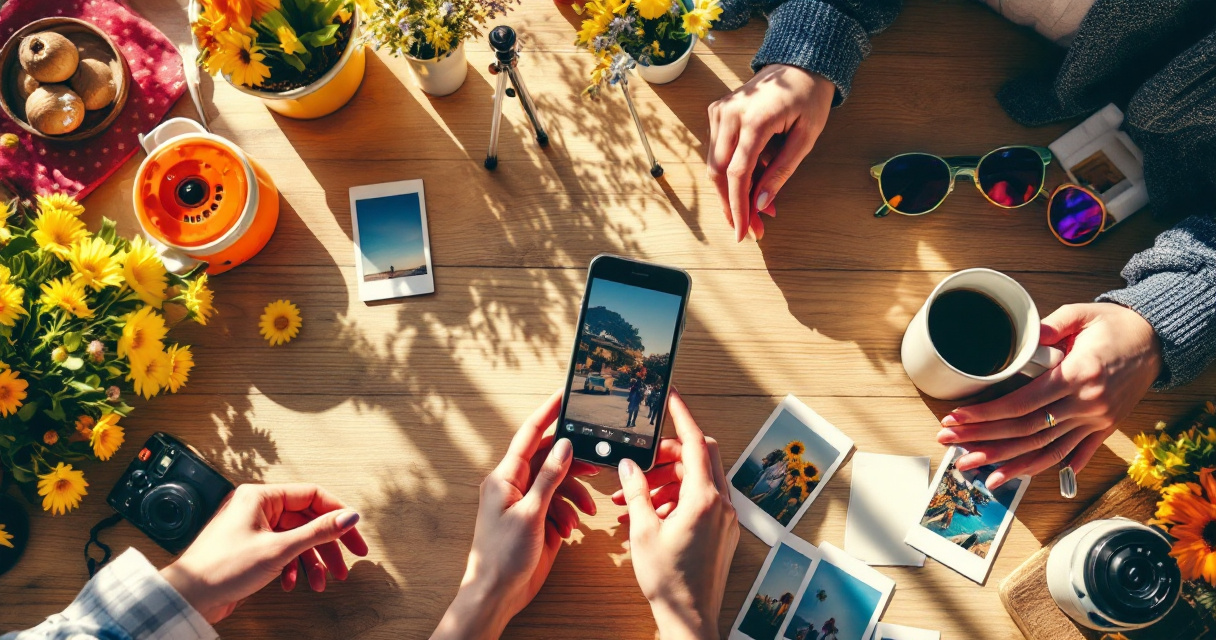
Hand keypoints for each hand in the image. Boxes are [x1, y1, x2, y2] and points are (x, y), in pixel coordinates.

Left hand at [159, 483, 367, 623]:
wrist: (188, 597)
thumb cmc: (221, 568)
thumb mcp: (279, 549)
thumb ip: (318, 532)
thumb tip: (349, 516)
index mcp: (261, 496)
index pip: (313, 496)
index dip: (338, 514)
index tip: (354, 534)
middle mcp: (258, 508)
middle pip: (307, 520)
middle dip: (327, 546)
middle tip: (347, 564)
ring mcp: (254, 528)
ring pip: (296, 539)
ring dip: (312, 562)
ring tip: (322, 583)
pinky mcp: (251, 548)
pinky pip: (282, 551)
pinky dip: (292, 568)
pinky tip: (292, 584)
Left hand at [433, 390, 598, 639]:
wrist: (498, 594)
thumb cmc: (502, 556)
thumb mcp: (530, 513)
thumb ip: (549, 477)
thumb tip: (564, 446)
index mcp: (505, 477)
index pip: (530, 435)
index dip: (548, 413)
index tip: (564, 394)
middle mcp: (515, 485)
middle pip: (550, 459)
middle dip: (574, 463)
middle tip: (597, 463)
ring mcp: (527, 503)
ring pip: (559, 483)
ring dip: (575, 495)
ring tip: (584, 511)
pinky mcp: (538, 520)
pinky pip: (560, 505)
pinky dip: (569, 513)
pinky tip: (571, 528)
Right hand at [612, 389, 738, 638]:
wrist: (690, 617)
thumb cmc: (668, 581)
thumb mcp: (642, 531)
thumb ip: (636, 493)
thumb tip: (629, 466)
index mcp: (704, 498)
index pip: (696, 441)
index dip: (683, 415)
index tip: (673, 397)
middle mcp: (721, 504)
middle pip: (698, 457)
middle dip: (667, 455)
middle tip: (641, 462)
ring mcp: (726, 518)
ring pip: (699, 480)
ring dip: (667, 482)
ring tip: (635, 500)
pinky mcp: (723, 531)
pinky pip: (702, 501)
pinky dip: (678, 500)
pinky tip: (651, 516)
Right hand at [706, 64, 834, 241]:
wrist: (799, 64)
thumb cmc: (808, 98)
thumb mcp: (806, 138)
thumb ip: (781, 171)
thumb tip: (761, 204)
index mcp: (754, 119)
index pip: (737, 173)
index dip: (738, 207)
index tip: (743, 232)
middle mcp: (730, 114)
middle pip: (719, 172)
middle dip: (732, 205)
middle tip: (751, 229)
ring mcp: (720, 111)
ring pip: (714, 164)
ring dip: (731, 191)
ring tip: (756, 209)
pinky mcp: (717, 112)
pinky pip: (718, 151)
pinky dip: (732, 172)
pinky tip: (753, 182)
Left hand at [937, 303, 1162, 488]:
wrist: (1156, 340)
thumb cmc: (1114, 325)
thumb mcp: (1080, 314)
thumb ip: (1049, 327)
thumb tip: (1025, 339)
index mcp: (1077, 375)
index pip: (1022, 404)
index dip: (986, 415)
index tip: (956, 419)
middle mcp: (1087, 404)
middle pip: (1027, 431)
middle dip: (985, 441)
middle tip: (952, 445)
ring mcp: (1097, 420)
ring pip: (1047, 449)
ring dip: (1010, 463)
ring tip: (979, 473)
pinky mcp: (1104, 428)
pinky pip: (1075, 453)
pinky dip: (1049, 467)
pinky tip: (1022, 475)